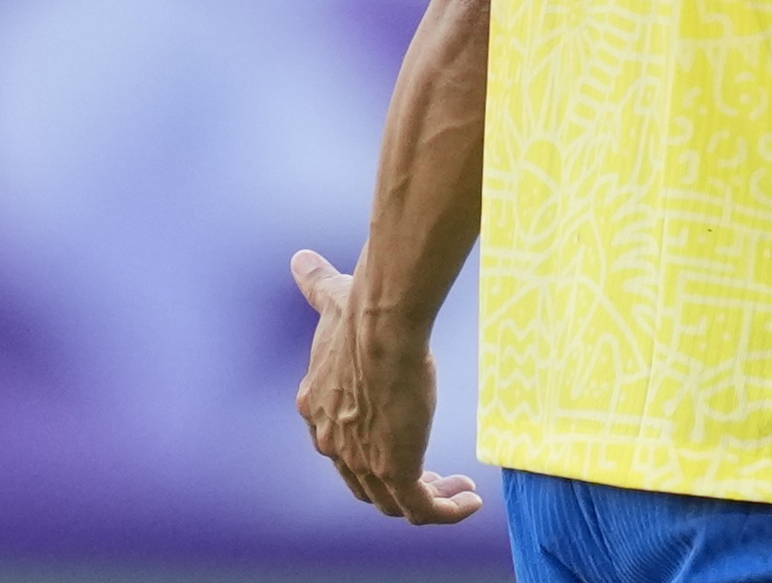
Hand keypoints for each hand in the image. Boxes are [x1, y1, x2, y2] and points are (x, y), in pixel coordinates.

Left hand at [290, 249, 482, 524]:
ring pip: (394, 503)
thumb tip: (300, 260)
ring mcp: (363, 460)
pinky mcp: (395, 469)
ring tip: (460, 491)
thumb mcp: (332, 300)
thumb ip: (316, 285)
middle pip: (365, 485)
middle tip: (437, 476)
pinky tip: (470, 501)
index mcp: (317, 408)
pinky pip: (421, 509)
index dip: (369, 454)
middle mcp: (333, 442)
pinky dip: (446, 511)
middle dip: (401, 484)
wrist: (382, 323)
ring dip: (428, 500)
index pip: (341, 448)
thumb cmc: (360, 309)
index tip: (403, 442)